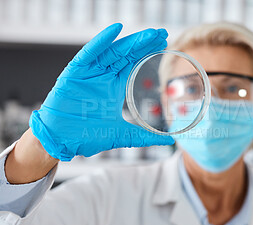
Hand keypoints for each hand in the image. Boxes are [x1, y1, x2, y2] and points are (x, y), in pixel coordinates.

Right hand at [29, 23, 173, 160]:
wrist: (59, 141)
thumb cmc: (85, 135)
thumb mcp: (120, 135)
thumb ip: (143, 137)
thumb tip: (168, 143)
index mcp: (113, 86)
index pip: (133, 63)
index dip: (147, 51)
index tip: (164, 41)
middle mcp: (102, 76)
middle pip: (126, 54)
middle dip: (144, 43)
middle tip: (162, 33)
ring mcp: (89, 73)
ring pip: (112, 51)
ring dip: (130, 41)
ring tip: (150, 34)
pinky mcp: (74, 73)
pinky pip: (89, 54)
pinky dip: (101, 41)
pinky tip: (116, 30)